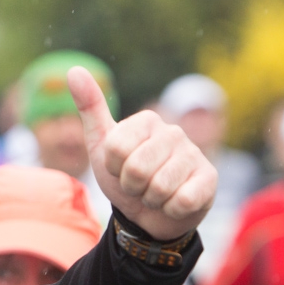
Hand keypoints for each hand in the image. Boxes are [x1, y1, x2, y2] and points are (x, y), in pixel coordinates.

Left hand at [68, 66, 216, 240]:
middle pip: (136, 170)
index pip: (116, 149)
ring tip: (155, 194)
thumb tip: (74, 70)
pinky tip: (174, 203)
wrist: (149, 213)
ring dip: (151, 200)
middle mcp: (173, 132)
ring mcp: (194, 154)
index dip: (113, 169)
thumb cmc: (124, 178)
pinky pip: (182, 201)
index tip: (119, 169)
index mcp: (147, 120)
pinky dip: (171, 209)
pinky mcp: (209, 178)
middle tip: (138, 186)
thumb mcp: (101, 146)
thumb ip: (90, 109)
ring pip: (159, 188)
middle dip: (131, 187)